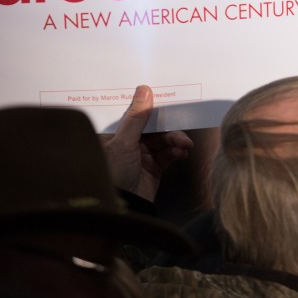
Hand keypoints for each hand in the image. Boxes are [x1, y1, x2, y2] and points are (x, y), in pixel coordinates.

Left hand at [100, 85, 193, 201]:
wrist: (124, 208)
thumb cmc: (114, 175)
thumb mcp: (123, 143)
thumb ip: (136, 117)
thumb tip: (144, 89)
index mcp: (113, 133)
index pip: (131, 112)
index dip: (145, 102)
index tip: (161, 92)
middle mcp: (126, 142)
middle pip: (151, 125)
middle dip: (167, 124)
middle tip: (181, 120)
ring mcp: (141, 154)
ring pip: (163, 139)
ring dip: (175, 140)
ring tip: (184, 145)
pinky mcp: (154, 167)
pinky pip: (169, 153)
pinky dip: (177, 151)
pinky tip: (182, 153)